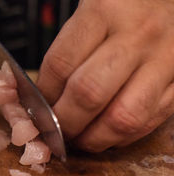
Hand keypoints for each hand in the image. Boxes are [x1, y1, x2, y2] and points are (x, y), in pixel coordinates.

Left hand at [36, 0, 173, 151]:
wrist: (170, 0)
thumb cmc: (124, 8)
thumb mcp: (90, 13)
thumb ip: (67, 51)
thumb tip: (41, 97)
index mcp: (104, 12)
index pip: (60, 65)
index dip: (44, 95)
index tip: (39, 107)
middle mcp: (137, 36)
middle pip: (89, 94)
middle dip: (65, 123)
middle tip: (56, 129)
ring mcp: (164, 60)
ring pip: (123, 117)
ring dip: (94, 138)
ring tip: (81, 139)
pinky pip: (148, 121)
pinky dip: (122, 137)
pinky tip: (107, 134)